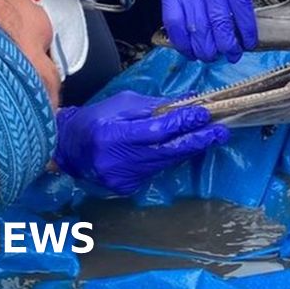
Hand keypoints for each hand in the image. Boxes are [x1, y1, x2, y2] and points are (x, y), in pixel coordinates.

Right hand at [53, 91, 228, 194]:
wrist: (69, 148)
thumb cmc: (97, 119)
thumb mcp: (123, 104)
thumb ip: (155, 106)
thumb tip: (189, 101)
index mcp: (112, 135)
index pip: (155, 131)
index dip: (182, 123)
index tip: (203, 114)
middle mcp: (117, 160)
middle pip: (165, 151)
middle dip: (196, 140)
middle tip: (220, 132)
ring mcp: (121, 177)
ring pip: (165, 162)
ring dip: (189, 149)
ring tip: (211, 137)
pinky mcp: (126, 187)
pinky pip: (156, 170)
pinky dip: (171, 158)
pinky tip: (186, 149)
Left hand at [161, 0, 286, 62]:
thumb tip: (193, 33)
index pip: (173, 18)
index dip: (183, 42)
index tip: (192, 53)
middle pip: (196, 23)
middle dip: (206, 47)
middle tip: (214, 57)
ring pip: (219, 20)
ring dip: (227, 43)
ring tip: (232, 53)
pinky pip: (240, 10)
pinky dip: (245, 29)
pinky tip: (247, 40)